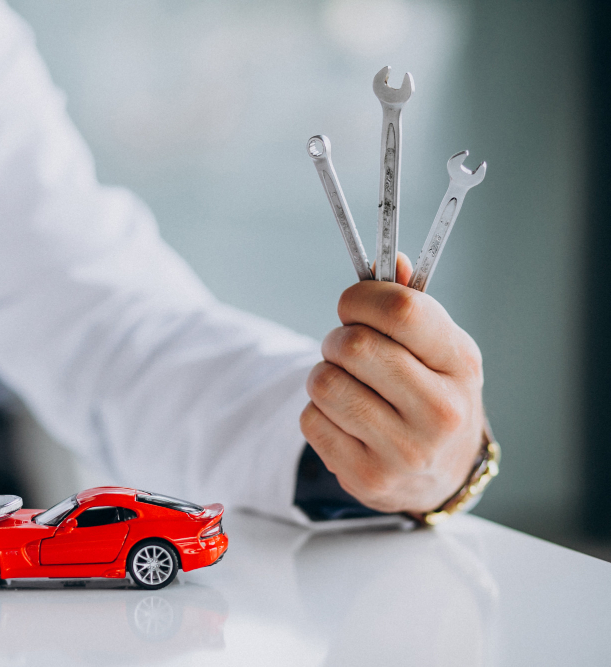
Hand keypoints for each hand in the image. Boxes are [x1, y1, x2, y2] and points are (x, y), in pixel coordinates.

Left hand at [299, 254, 484, 513]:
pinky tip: (344, 420)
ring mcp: (405, 450)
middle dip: (336, 339)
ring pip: (324, 383)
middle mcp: (440, 411)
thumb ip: (410, 304)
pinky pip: (311, 421)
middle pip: (353, 346)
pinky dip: (318, 414)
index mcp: (460, 364)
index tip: (352, 305)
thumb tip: (390, 261)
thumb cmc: (433, 394)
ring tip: (346, 385)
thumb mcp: (438, 348)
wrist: (443, 474)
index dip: (361, 298)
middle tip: (345, 348)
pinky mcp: (368, 477)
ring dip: (323, 376)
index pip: (401, 310)